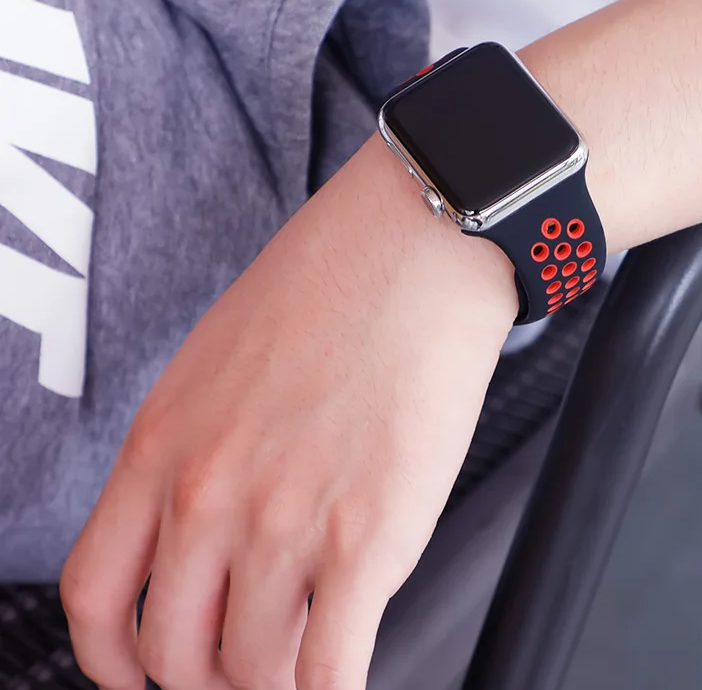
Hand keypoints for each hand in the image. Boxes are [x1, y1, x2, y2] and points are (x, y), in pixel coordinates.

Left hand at [59, 136, 517, 689]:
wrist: (416, 243)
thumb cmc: (335, 280)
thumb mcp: (220, 360)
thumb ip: (203, 448)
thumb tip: (221, 528)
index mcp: (163, 443)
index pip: (97, 596)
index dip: (115, 659)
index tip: (144, 669)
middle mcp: (209, 493)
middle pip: (174, 654)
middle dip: (209, 676)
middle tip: (248, 660)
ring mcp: (284, 520)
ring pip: (253, 671)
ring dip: (279, 679)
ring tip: (310, 647)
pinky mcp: (367, 537)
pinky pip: (331, 671)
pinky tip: (345, 671)